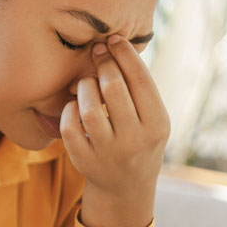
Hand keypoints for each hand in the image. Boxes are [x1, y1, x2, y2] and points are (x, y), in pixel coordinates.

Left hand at [60, 34, 169, 226]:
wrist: (125, 187)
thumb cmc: (138, 140)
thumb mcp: (152, 119)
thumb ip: (139, 89)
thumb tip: (113, 44)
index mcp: (158, 125)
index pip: (141, 80)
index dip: (124, 54)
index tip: (112, 39)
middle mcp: (135, 140)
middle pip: (114, 88)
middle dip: (103, 65)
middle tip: (97, 54)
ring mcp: (108, 153)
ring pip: (88, 108)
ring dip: (84, 87)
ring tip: (86, 83)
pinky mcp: (84, 161)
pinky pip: (69, 127)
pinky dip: (68, 110)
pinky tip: (74, 106)